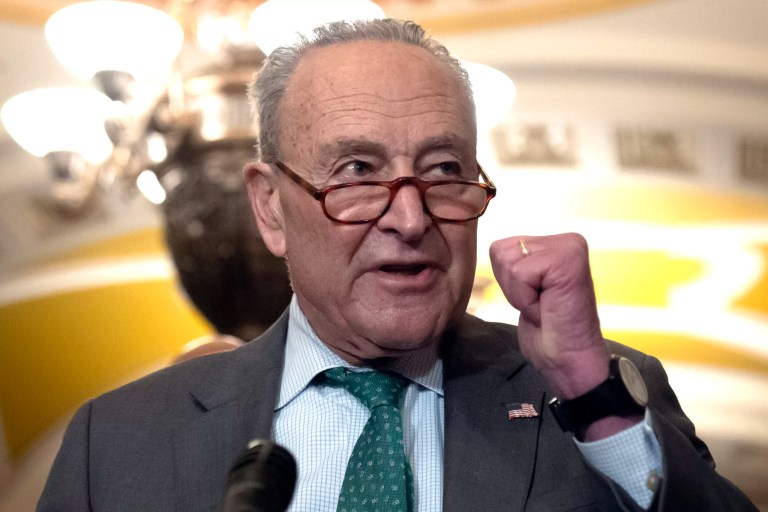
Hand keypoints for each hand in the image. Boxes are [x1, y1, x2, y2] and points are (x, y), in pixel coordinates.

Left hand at [489, 233, 608, 397]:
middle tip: (541, 305)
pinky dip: (526, 299)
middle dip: (512, 287)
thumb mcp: (524, 287)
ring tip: (545, 306)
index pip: (500, 247)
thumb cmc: (549, 331)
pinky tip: (548, 308)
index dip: (508, 283)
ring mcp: (569, 247)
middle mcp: (567, 240)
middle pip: (500, 251)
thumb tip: (495, 249)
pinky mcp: (566, 260)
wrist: (571, 361)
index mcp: (556, 244)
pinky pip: (519, 273)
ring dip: (520, 294)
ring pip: (507, 261)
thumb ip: (515, 263)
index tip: (536, 300)